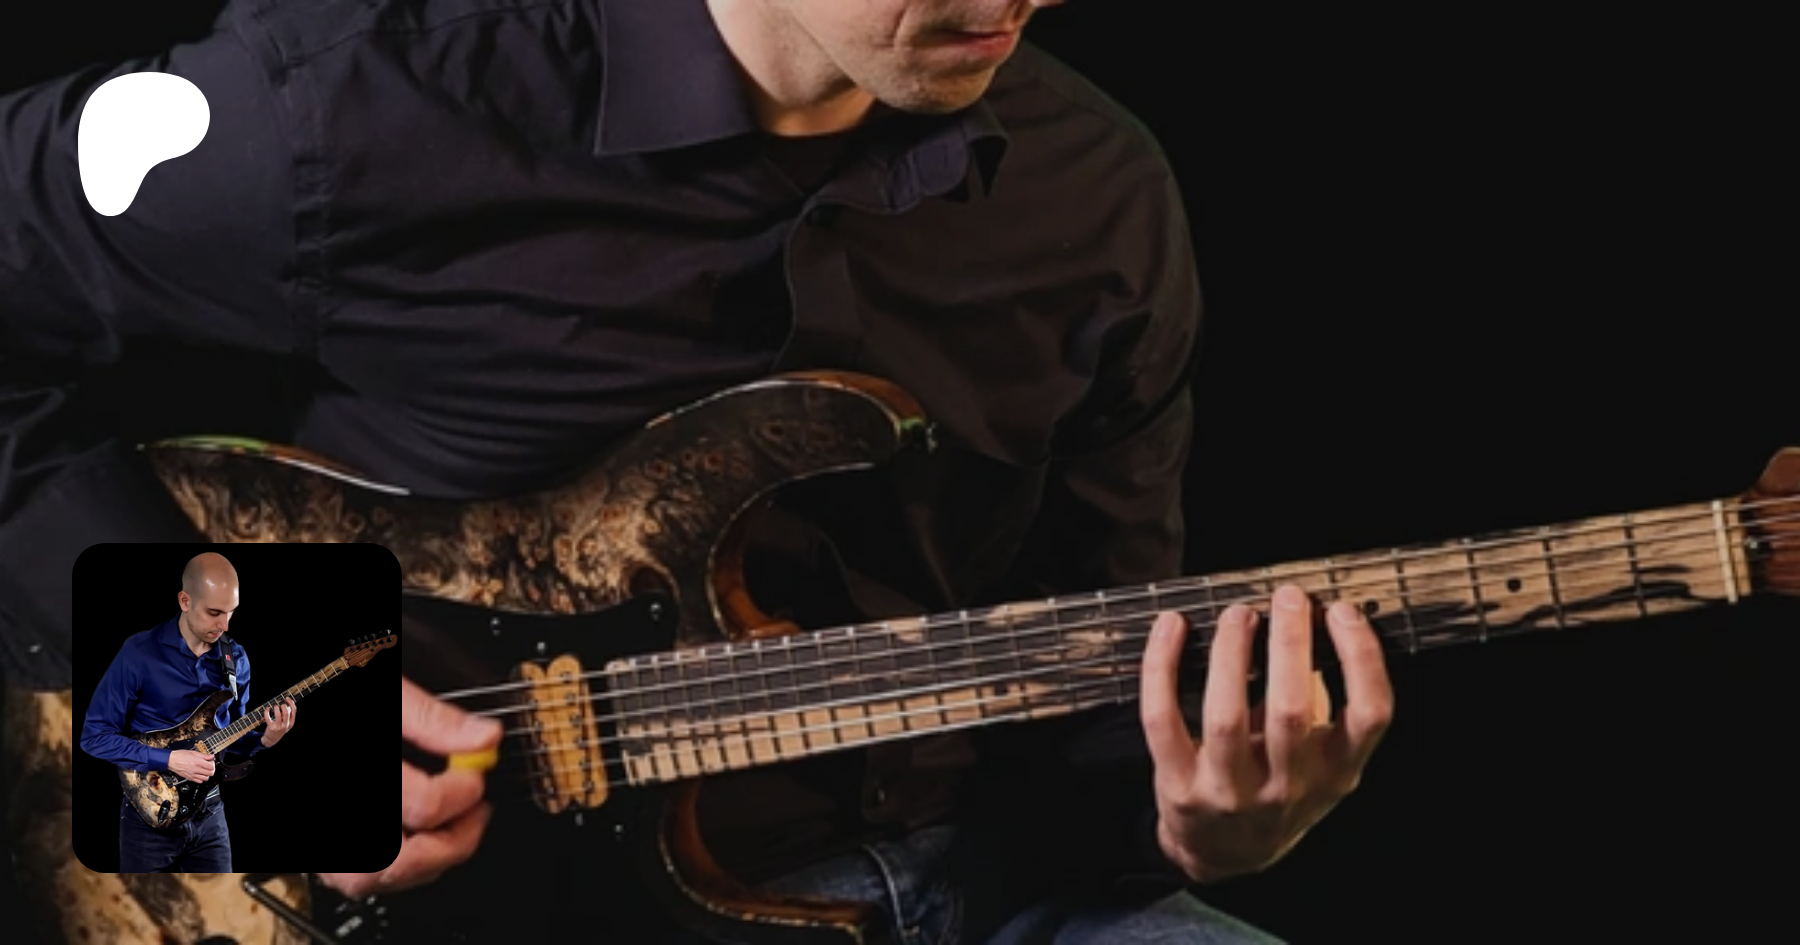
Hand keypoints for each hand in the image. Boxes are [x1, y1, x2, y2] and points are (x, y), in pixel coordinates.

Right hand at [167, 749, 214, 781]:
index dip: (213, 764)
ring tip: (205, 771)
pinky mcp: (189, 778)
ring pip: (205, 778)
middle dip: (211, 770)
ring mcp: (192, 774)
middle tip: (209, 767)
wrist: (171, 760)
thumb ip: (204, 755)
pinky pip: (199, 781)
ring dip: (207, 775)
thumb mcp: (194, 753)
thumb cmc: (180, 756)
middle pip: (210, 773)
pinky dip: (201, 779)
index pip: (211, 766)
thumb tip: (211, 756)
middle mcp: (196, 769)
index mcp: (198, 762)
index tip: (211, 762)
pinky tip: (200, 774)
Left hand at [260, 696, 295, 746]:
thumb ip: (287, 716)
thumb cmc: (279, 730)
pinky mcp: (271, 727)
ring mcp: (278, 727)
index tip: (287, 698)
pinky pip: (268, 717)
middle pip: (286, 712)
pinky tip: (267, 709)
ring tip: (274, 707)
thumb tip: (285, 705)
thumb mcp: (286, 724)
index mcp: (291, 723)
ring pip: (278, 714)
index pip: (294, 711)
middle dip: (283, 706)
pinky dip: (267, 712)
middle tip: (280, 705)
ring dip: (276, 708)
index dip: (291, 703)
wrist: (272, 740)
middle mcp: (285, 725)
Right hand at [317, 676, 502, 898]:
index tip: (477, 770)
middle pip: (393, 863)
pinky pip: (347, 878)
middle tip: (475, 810)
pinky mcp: (309, 848)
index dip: (463, 791)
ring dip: (422, 863)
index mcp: (344, 765)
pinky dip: (389, 869)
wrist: (276, 704)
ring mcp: (310, 840)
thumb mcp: (381, 691)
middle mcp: (324, 813)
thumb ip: (430, 717)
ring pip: (366, 882)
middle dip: (451, 843)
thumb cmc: (315, 689)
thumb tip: (483, 739)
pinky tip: (413, 838)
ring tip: (451, 826)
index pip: (422, 806)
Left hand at [1139, 583, 1392, 882]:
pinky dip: (1162, 668)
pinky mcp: (1179, 788)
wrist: (1225, 854)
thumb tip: (1315, 618)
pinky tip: (1172, 627)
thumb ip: (1325, 702)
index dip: (1362, 658)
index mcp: (1337, 773)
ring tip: (1239, 613)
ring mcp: (1230, 793)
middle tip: (1288, 597)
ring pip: (1227, 715)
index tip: (1343, 611)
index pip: (1369, 715)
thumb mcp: (1321, 760)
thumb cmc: (1280, 786)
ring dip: (1231, 653)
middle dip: (1290, 645)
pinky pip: (1163, 719)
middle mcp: (1288, 787)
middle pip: (1293, 712)